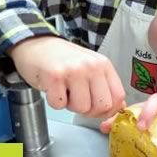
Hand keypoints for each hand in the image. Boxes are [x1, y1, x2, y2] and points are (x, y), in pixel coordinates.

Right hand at [8, 35, 125, 117]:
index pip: (118, 96)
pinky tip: (54, 88)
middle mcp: (91, 66)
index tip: (98, 110)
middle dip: (89, 111)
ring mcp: (74, 70)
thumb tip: (119, 107)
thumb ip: (105, 86)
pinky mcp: (55, 77)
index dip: (109, 110)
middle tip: (78, 100)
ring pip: (82, 108)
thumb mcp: (90, 68)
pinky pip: (59, 105)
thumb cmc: (63, 59)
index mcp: (103, 64)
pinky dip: (55, 102)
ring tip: (65, 91)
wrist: (36, 45)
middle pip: (102, 105)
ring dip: (70, 105)